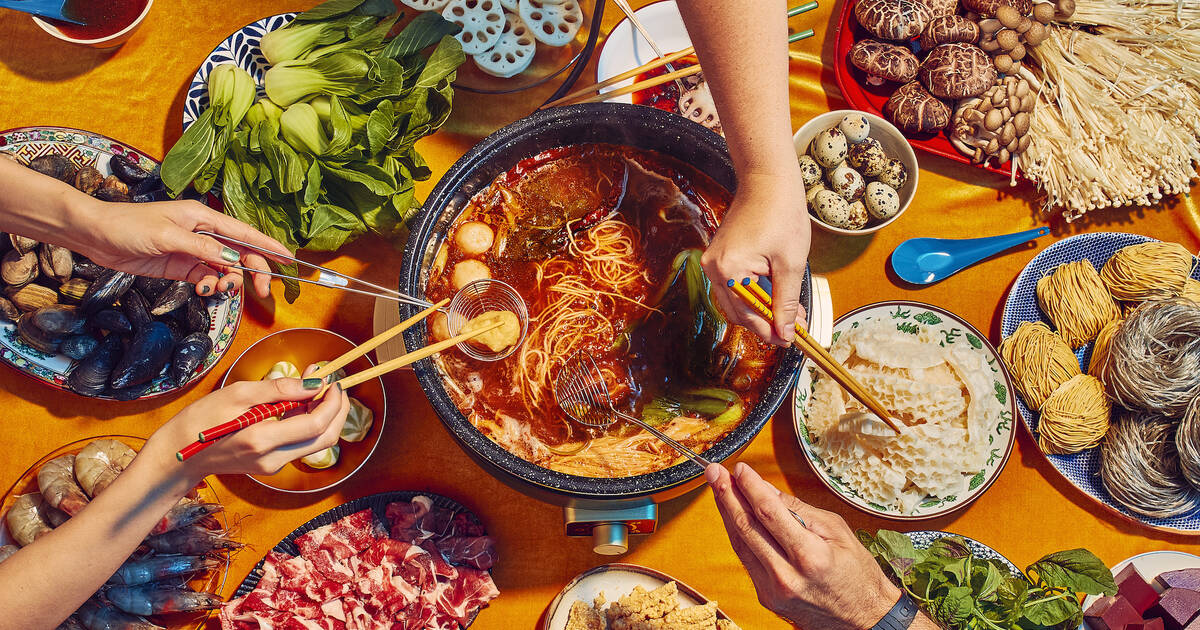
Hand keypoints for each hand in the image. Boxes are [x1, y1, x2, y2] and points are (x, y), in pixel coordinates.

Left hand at [69, 198, 289, 297]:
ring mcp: (193, 251)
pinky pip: (207, 277)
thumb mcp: (167, 236)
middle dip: (255, 271)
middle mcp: (203, 233)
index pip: (245, 232)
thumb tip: (231, 258)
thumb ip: (202, 248)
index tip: (289, 259)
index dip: (269, 246)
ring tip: (221, 289)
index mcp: (203, 217)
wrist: (96, 235)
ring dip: (230, 280)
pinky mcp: (181, 267)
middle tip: (263, 291)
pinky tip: (206, 289)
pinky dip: (211, 285)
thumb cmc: (128, 226)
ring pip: (226, 268)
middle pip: (240, 253)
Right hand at [143, 369, 348, 480]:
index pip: (316, 424)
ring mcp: (273, 466)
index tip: (331, 379)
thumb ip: (279, 389)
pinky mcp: (271, 465)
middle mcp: (273, 459)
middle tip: (333, 382)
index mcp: (262, 441)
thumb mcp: (237, 394)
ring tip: (315, 385)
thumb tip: (313, 383)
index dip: (332, 401)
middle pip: (325, 438)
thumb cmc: (200, 420)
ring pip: (315, 442)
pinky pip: (300, 444)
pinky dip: (308, 423)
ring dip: (324, 414)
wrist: (178, 456)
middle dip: (337, 409)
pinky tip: (300, 402)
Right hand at [702, 170, 810, 345]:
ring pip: (737, 302)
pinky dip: (756, 295)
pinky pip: (735, 287)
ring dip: (762, 311)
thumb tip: (786, 331)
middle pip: (739, 313)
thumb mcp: (790, 263)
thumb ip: (786, 301)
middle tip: (794, 329)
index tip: (791, 340)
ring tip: (790, 313)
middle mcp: (714, 269)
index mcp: (729, 270)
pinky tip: (777, 295)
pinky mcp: (720, 257)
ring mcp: (714, 263)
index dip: (771, 331)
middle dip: (767, 323)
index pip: (749, 316)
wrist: (768, 181)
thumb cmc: (780, 213)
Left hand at [705, 462, 899, 629]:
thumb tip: (764, 489)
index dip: (750, 487)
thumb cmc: (857, 574)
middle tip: (714, 472)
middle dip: (726, 495)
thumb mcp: (835, 531)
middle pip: (746, 527)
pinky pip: (746, 558)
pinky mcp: (766, 597)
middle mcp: (787, 576)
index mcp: (809, 556)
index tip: (739, 469)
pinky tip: (733, 515)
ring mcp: (773, 590)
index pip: (768, 512)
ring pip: (740, 543)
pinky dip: (738, 534)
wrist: (863, 619)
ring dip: (726, 512)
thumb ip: (797, 509)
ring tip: (719, 487)